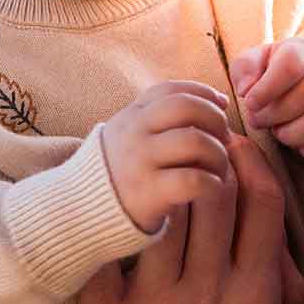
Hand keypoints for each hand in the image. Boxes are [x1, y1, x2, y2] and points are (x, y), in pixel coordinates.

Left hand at [79, 135, 303, 303]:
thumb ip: (285, 297)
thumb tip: (278, 243)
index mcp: (256, 295)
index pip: (260, 200)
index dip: (249, 160)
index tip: (236, 144)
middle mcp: (208, 289)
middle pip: (209, 192)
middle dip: (203, 156)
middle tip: (191, 143)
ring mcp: (155, 302)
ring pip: (159, 212)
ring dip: (158, 185)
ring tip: (150, 171)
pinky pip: (107, 252)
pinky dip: (109, 226)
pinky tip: (107, 213)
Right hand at [103, 80, 231, 232]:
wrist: (79, 214)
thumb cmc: (121, 174)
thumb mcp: (131, 136)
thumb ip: (163, 118)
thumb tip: (219, 101)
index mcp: (132, 116)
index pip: (172, 89)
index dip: (204, 93)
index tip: (221, 106)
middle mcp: (134, 133)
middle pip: (187, 107)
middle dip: (215, 119)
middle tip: (224, 139)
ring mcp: (139, 162)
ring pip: (195, 142)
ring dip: (218, 153)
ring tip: (219, 167)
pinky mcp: (147, 194)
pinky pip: (193, 179)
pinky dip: (213, 182)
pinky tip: (212, 188)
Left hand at [229, 38, 303, 160]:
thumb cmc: (273, 72)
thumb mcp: (254, 62)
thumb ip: (244, 70)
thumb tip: (247, 90)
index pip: (289, 68)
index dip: (265, 90)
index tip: (249, 103)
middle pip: (297, 102)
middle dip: (268, 117)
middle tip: (258, 119)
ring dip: (287, 136)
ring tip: (277, 129)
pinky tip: (297, 141)